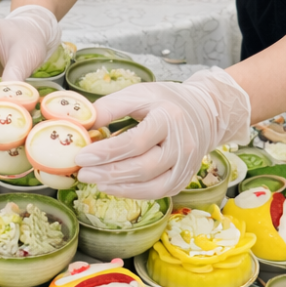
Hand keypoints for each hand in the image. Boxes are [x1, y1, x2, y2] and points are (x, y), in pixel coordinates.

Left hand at [74, 68, 250, 198]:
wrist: (204, 112)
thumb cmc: (166, 101)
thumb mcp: (138, 94)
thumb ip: (110, 107)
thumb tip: (82, 124)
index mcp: (169, 119)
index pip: (135, 142)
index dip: (106, 152)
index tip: (81, 156)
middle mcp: (182, 145)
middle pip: (143, 167)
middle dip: (109, 173)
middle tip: (82, 173)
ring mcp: (186, 166)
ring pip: (151, 185)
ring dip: (119, 186)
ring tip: (94, 180)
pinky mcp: (184, 179)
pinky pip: (158, 192)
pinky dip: (133, 192)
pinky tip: (113, 186)